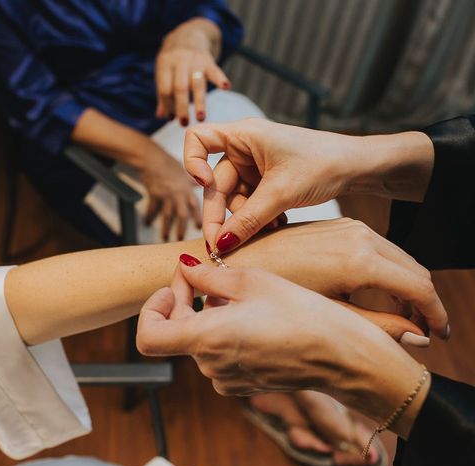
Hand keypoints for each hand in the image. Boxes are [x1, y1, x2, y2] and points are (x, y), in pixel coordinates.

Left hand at [137, 260, 429, 437]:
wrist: (343, 355)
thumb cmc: (302, 314)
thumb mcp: (252, 281)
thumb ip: (206, 276)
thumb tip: (182, 267)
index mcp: (206, 339)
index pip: (148, 337)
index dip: (152, 309)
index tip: (175, 288)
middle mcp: (211, 365)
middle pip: (176, 332)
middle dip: (183, 300)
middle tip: (204, 275)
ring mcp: (228, 378)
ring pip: (199, 342)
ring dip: (205, 316)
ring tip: (234, 294)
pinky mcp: (244, 383)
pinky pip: (220, 355)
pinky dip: (223, 332)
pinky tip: (249, 315)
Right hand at [141, 142, 200, 240]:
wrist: (152, 159)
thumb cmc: (168, 164)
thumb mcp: (184, 172)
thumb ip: (192, 182)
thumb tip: (201, 184)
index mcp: (186, 189)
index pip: (195, 206)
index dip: (197, 217)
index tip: (198, 227)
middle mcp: (177, 194)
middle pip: (182, 215)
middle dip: (181, 228)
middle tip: (181, 238)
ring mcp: (165, 195)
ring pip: (167, 215)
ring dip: (166, 228)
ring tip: (165, 237)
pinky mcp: (153, 195)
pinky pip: (152, 209)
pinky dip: (149, 217)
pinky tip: (147, 223)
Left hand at [155, 17, 230, 124]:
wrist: (190, 33)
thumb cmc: (174, 60)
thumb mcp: (164, 71)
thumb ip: (163, 94)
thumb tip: (161, 116)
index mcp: (165, 64)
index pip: (164, 89)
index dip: (167, 105)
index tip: (172, 119)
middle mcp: (179, 61)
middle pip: (180, 87)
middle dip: (182, 107)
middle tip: (184, 123)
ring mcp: (195, 60)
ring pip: (197, 83)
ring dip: (199, 102)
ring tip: (201, 117)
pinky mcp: (209, 60)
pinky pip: (215, 70)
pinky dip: (220, 78)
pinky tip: (226, 87)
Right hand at [184, 118, 433, 252]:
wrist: (359, 168)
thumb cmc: (324, 163)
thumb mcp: (282, 193)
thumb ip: (248, 219)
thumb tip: (220, 245)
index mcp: (243, 135)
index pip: (197, 138)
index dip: (192, 162)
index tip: (204, 185)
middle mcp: (244, 149)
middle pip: (214, 183)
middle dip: (221, 214)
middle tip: (221, 245)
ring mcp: (254, 167)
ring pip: (232, 199)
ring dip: (245, 219)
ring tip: (269, 229)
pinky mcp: (265, 183)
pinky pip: (248, 204)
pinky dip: (257, 218)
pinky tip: (275, 225)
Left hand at [227, 218, 447, 339]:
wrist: (236, 256)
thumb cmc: (274, 289)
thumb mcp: (327, 312)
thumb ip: (377, 324)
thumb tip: (419, 339)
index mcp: (359, 260)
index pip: (419, 287)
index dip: (435, 314)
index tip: (439, 336)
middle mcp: (360, 236)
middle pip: (414, 269)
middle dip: (425, 301)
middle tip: (425, 329)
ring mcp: (350, 226)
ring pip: (398, 257)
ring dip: (407, 285)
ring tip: (405, 315)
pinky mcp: (339, 223)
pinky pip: (378, 248)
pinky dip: (389, 270)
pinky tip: (380, 292)